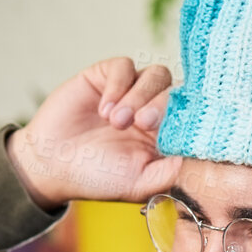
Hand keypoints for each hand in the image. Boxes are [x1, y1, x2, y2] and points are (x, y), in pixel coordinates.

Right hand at [7, 57, 181, 211]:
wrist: (50, 165)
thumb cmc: (97, 179)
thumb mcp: (140, 184)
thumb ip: (171, 172)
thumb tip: (201, 156)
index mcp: (166, 135)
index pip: (192, 116)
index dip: (189, 118)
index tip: (171, 132)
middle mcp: (153, 110)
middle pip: (176, 92)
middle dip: (161, 105)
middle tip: (142, 124)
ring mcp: (132, 91)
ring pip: (156, 75)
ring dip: (139, 96)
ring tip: (116, 121)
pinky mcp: (107, 76)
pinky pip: (125, 66)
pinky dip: (118, 85)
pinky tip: (104, 110)